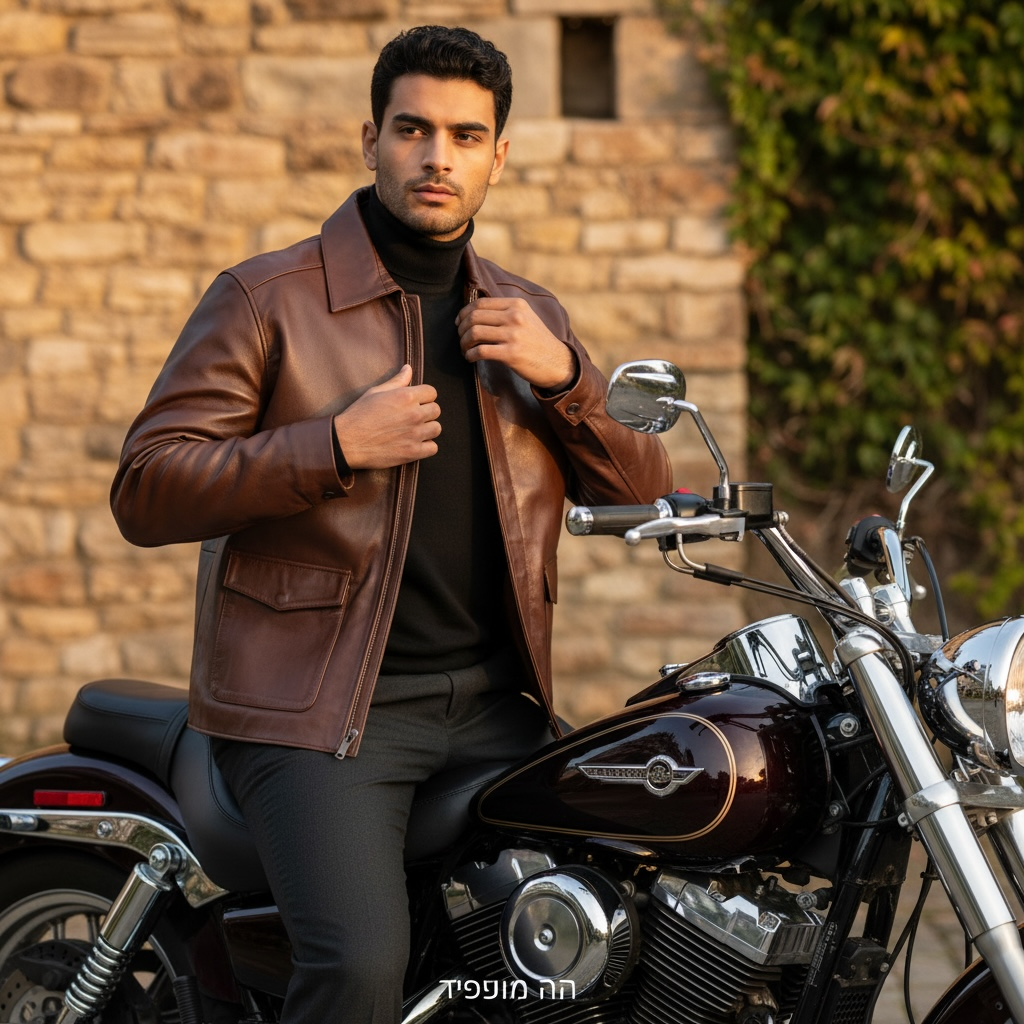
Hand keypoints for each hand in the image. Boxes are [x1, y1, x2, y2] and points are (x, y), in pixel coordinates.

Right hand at [333, 364, 440, 469]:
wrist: (347, 441)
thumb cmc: (359, 414)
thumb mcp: (376, 392)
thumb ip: (396, 381)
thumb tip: (408, 368)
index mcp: (406, 396)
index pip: (432, 392)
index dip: (424, 396)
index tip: (416, 402)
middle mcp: (414, 414)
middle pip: (436, 410)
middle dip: (427, 412)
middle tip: (413, 417)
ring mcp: (415, 434)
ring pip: (437, 428)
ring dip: (428, 429)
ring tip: (415, 430)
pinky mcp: (412, 452)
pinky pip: (433, 448)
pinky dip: (427, 447)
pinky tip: (415, 443)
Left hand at [456, 298, 575, 390]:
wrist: (557, 363)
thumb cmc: (537, 342)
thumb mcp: (526, 318)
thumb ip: (505, 312)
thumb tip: (475, 312)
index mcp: (516, 305)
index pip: (480, 303)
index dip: (464, 313)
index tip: (459, 323)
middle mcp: (515, 316)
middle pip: (474, 317)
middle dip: (462, 329)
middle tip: (461, 339)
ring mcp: (514, 335)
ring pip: (475, 333)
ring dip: (464, 343)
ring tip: (465, 349)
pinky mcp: (511, 354)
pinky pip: (481, 351)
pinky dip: (470, 355)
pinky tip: (470, 358)